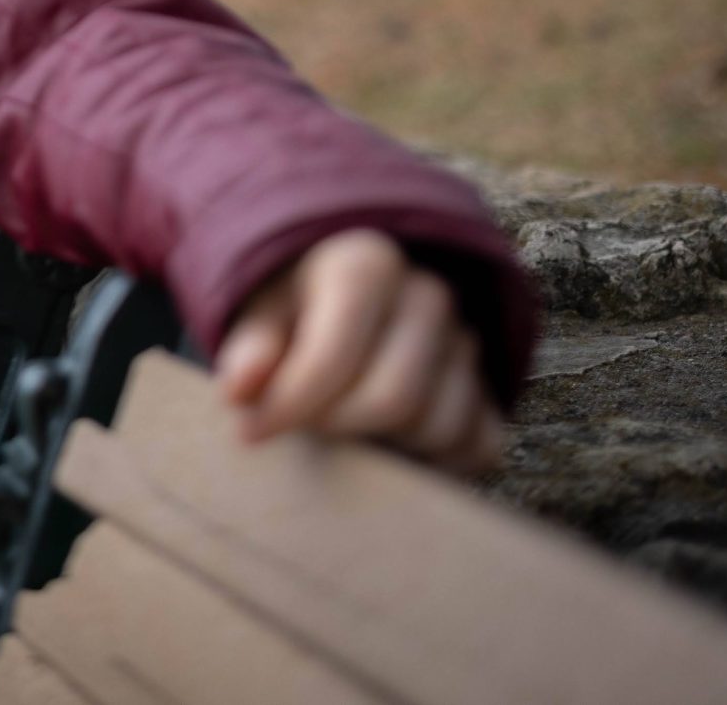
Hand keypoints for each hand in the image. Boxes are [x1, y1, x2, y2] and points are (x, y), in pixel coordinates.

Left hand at [214, 228, 503, 475]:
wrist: (349, 301)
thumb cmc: (296, 307)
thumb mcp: (259, 312)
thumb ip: (249, 349)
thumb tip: (238, 391)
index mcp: (367, 265)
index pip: (336, 354)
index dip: (291, 404)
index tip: (249, 432)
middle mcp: (429, 296)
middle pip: (392, 400)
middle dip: (337, 428)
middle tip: (302, 426)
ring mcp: (466, 342)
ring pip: (438, 428)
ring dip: (386, 446)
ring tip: (342, 425)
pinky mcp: (489, 388)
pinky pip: (477, 447)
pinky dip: (434, 461)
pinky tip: (389, 443)